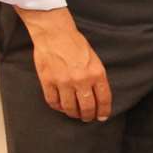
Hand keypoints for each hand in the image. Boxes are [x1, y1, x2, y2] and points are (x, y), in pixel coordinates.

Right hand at [16, 7, 111, 121]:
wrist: (55, 34)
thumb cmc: (76, 45)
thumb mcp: (94, 60)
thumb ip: (96, 78)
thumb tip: (98, 96)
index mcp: (96, 73)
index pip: (103, 99)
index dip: (104, 111)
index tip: (102, 117)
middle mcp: (81, 79)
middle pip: (87, 107)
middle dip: (89, 116)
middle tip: (88, 118)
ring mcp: (63, 82)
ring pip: (70, 108)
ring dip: (73, 114)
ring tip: (75, 114)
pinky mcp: (48, 82)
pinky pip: (54, 102)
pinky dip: (58, 107)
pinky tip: (62, 106)